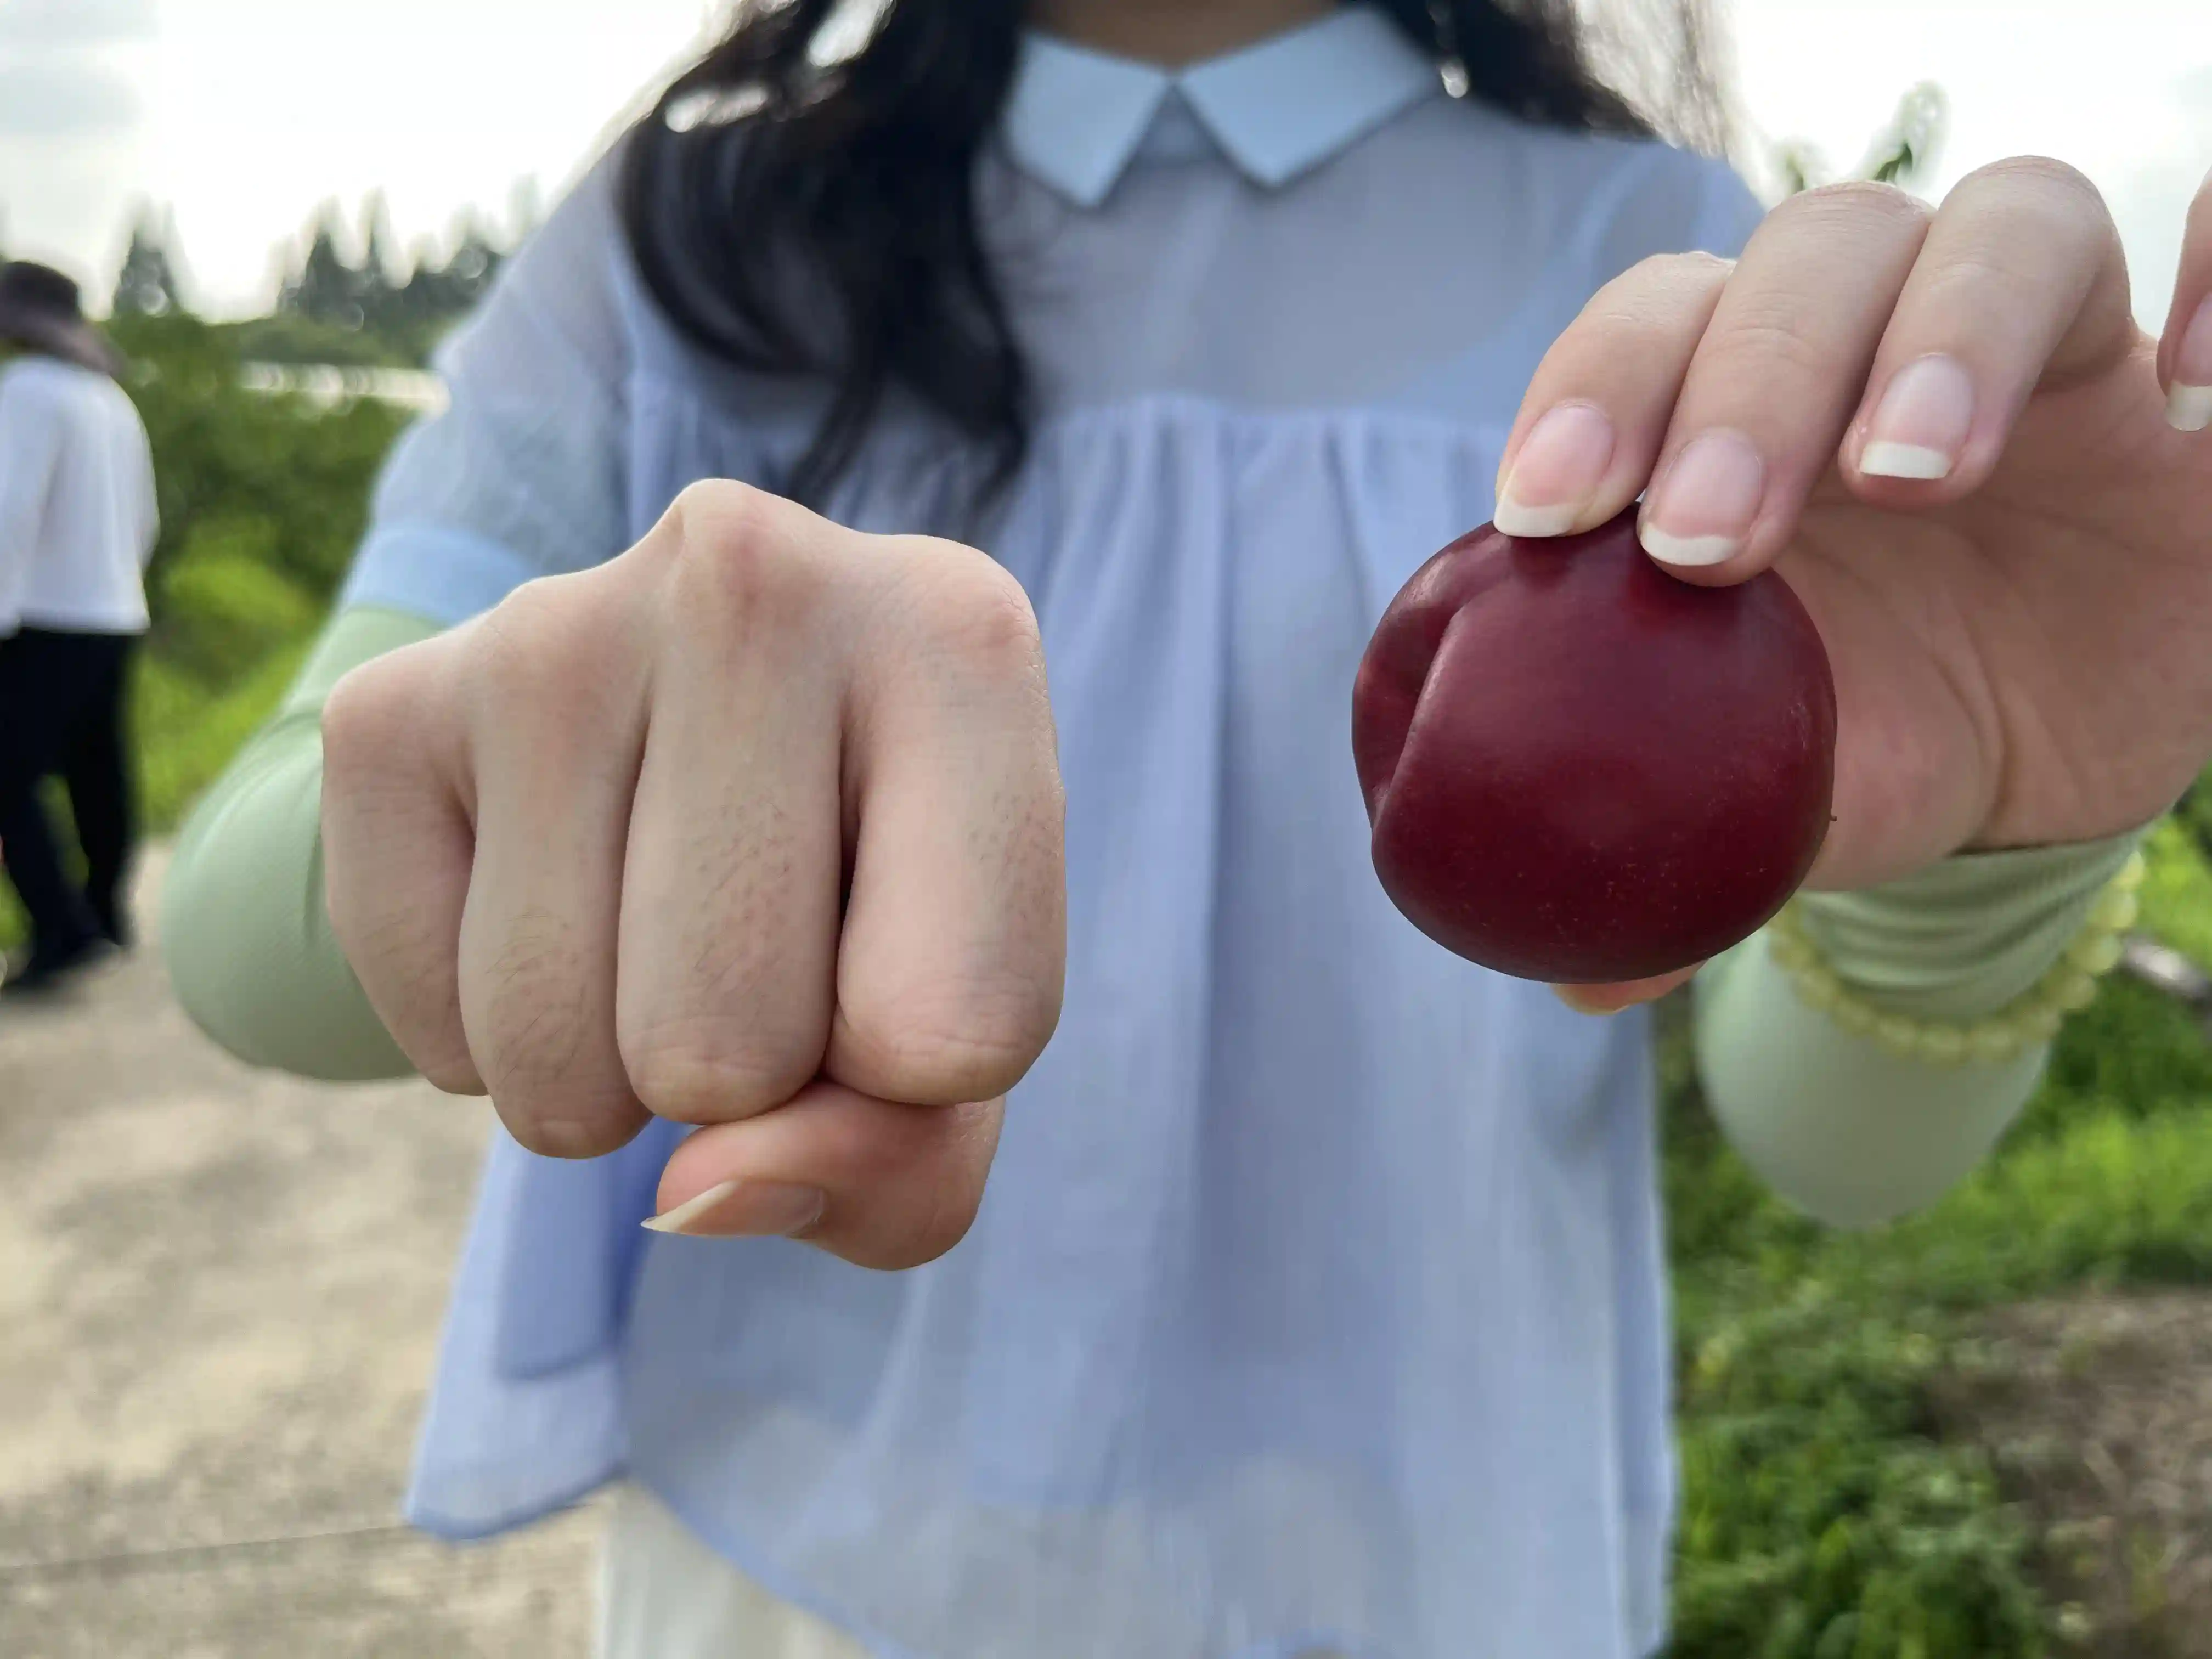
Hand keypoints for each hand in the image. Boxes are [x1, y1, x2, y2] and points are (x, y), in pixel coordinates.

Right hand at [319, 483, 1066, 1267]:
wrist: (679, 746)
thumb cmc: (869, 906)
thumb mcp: (956, 1045)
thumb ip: (900, 1166)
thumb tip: (694, 1189)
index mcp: (961, 641)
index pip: (959, 1035)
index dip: (914, 1086)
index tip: (898, 968)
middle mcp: (757, 580)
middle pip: (730, 1053)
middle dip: (743, 1078)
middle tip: (753, 945)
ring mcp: (552, 625)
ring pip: (559, 1058)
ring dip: (605, 1081)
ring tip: (650, 932)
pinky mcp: (387, 706)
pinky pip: (431, 1029)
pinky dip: (484, 1045)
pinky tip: (548, 904)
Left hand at [1488, 159, 2211, 1011]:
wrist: (2032, 757)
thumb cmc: (1867, 736)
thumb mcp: (1779, 794)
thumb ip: (1679, 849)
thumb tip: (1575, 981)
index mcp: (1734, 407)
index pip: (1652, 323)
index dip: (1597, 390)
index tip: (1550, 513)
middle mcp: (1872, 336)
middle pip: (1811, 258)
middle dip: (1748, 385)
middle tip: (1709, 544)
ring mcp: (2032, 337)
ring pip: (2001, 225)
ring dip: (1946, 333)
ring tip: (1912, 473)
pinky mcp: (2176, 380)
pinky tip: (2193, 397)